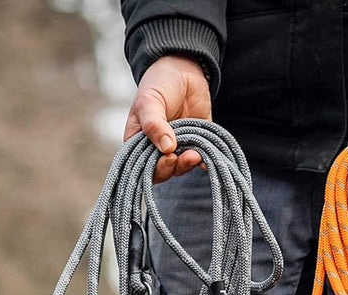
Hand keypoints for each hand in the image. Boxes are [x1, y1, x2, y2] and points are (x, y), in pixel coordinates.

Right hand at [124, 56, 211, 182]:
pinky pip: (201, 158)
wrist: (183, 69)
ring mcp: (177, 148)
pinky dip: (205, 161)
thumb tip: (167, 149)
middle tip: (186, 156)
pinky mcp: (196, 144)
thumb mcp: (149, 102)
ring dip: (189, 164)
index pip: (144, 168)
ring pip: (182, 167)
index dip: (156, 170)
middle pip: (164, 171)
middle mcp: (157, 150)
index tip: (168, 159)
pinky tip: (208, 159)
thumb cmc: (158, 84)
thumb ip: (154, 125)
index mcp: (139, 143)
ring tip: (196, 154)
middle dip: (175, 168)